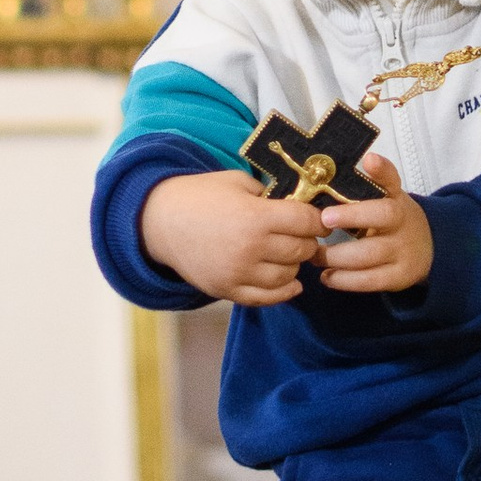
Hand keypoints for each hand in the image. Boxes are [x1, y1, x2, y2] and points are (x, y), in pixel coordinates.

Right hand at [140, 167, 324, 303]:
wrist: (160, 221)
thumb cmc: (201, 195)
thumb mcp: (238, 182)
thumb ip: (271, 195)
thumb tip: (300, 209)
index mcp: (255, 216)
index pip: (306, 223)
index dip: (318, 221)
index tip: (320, 220)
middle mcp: (250, 248)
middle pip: (301, 251)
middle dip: (308, 242)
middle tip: (303, 235)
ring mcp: (238, 273)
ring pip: (288, 276)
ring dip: (294, 265)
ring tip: (287, 254)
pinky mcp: (227, 290)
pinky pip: (267, 298)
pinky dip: (284, 292)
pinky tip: (290, 282)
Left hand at [314, 150, 431, 293]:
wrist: (428, 250)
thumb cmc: (392, 220)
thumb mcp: (387, 199)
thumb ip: (367, 185)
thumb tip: (342, 167)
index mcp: (396, 199)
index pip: (392, 180)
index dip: (382, 170)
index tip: (368, 161)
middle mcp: (403, 222)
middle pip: (383, 215)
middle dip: (350, 217)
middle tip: (322, 221)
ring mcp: (403, 251)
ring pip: (369, 254)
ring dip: (336, 256)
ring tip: (314, 255)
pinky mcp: (398, 277)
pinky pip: (369, 281)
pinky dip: (343, 280)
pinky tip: (326, 276)